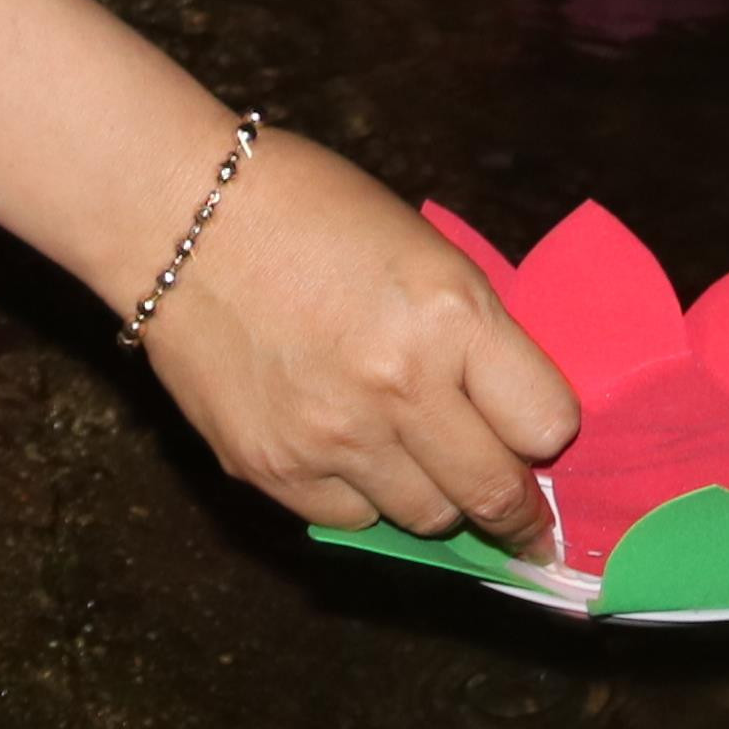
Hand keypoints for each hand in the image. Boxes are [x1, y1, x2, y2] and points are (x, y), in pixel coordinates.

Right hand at [130, 132, 576, 556]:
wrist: (178, 212)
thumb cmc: (309, 208)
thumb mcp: (424, 251)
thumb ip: (472, 336)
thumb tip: (514, 417)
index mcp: (450, 316)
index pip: (547, 426)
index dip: (550, 434)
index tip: (540, 440)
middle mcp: (398, 388)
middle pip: (493, 495)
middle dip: (516, 510)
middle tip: (522, 518)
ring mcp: (331, 438)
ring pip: (426, 519)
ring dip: (437, 498)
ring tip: (424, 465)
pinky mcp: (271, 470)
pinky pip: (350, 520)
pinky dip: (363, 497)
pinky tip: (350, 453)